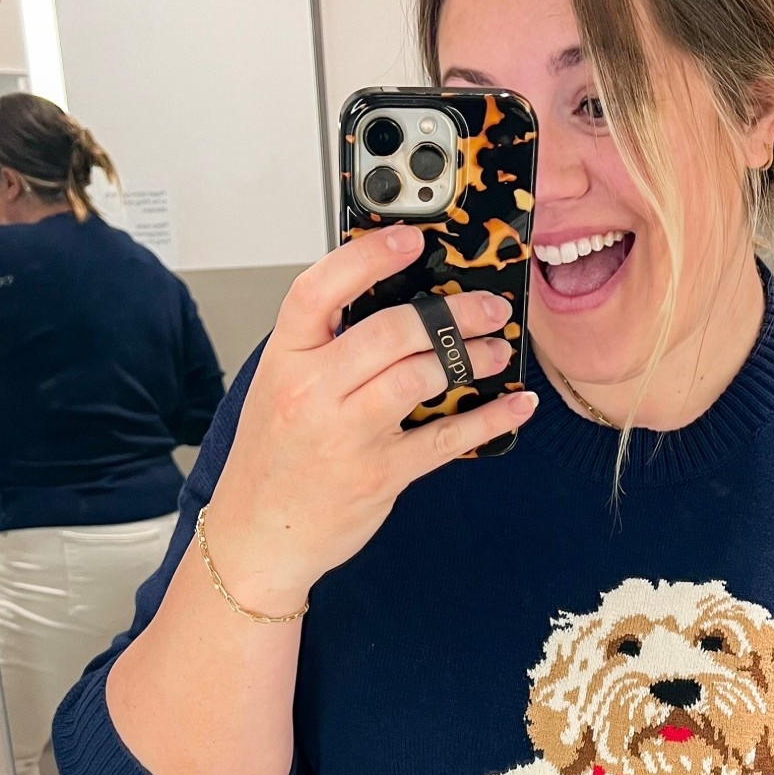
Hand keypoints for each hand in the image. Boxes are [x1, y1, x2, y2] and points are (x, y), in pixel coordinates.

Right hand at [201, 224, 533, 612]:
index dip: (369, 257)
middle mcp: (312, 392)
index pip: (320, 289)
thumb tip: (395, 303)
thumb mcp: (279, 387)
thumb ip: (324, 346)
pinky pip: (446, 437)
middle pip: (391, 331)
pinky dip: (490, 418)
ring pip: (422, 377)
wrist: (257, 534)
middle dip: (451, 313)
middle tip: (487, 307)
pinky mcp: (382, 474)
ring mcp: (348, 435)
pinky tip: (516, 405)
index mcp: (285, 359)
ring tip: (496, 351)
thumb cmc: (272, 459)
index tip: (411, 239)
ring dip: (471, 358)